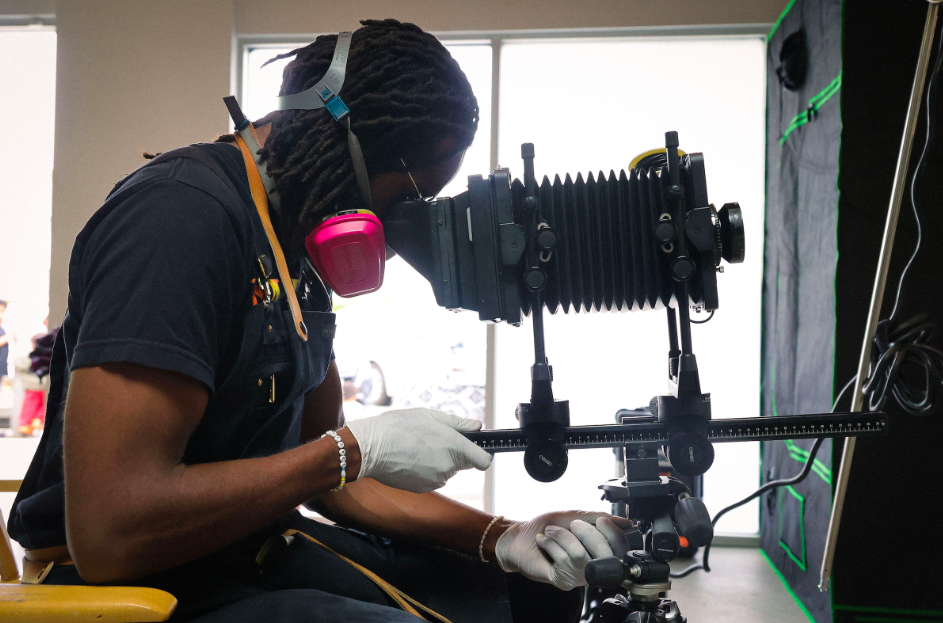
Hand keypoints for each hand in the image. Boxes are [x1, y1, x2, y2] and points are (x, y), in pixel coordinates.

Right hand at [345, 408, 492, 492]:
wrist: (371, 447)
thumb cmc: (400, 426)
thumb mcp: (431, 416)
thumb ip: (458, 424)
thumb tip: (477, 426)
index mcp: (455, 447)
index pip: (484, 460)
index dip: (482, 454)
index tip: (476, 448)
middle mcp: (448, 467)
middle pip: (462, 463)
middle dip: (454, 453)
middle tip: (434, 438)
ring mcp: (435, 480)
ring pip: (446, 470)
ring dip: (438, 461)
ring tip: (418, 446)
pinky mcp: (423, 488)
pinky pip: (432, 477)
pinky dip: (425, 469)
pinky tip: (410, 457)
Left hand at [495, 511, 632, 590]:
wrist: (520, 538)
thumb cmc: (545, 527)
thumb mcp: (573, 516)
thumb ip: (597, 518)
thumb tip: (624, 521)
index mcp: (599, 550)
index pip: (619, 547)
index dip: (612, 532)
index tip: (600, 521)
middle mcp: (593, 566)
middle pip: (604, 553)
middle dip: (585, 532)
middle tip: (570, 526)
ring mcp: (579, 575)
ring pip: (580, 554)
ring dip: (562, 536)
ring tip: (551, 532)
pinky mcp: (564, 580)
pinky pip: (564, 559)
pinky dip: (551, 544)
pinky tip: (543, 543)